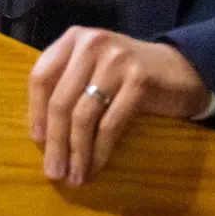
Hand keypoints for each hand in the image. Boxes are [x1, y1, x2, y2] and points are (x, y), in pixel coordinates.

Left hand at [27, 28, 210, 185]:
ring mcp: (116, 59)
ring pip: (83, 116)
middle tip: (54, 172)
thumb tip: (41, 136)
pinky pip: (110, 124)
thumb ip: (65, 86)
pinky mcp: (139, 79)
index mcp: (74, 38)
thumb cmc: (125, 75)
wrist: (178, 69)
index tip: (38, 143)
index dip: (36, 113)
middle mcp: (92, 43)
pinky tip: (95, 167)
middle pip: (61, 101)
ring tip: (75, 177)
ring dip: (77, 153)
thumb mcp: (91, 69)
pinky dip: (99, 151)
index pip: (41, 77)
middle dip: (55, 143)